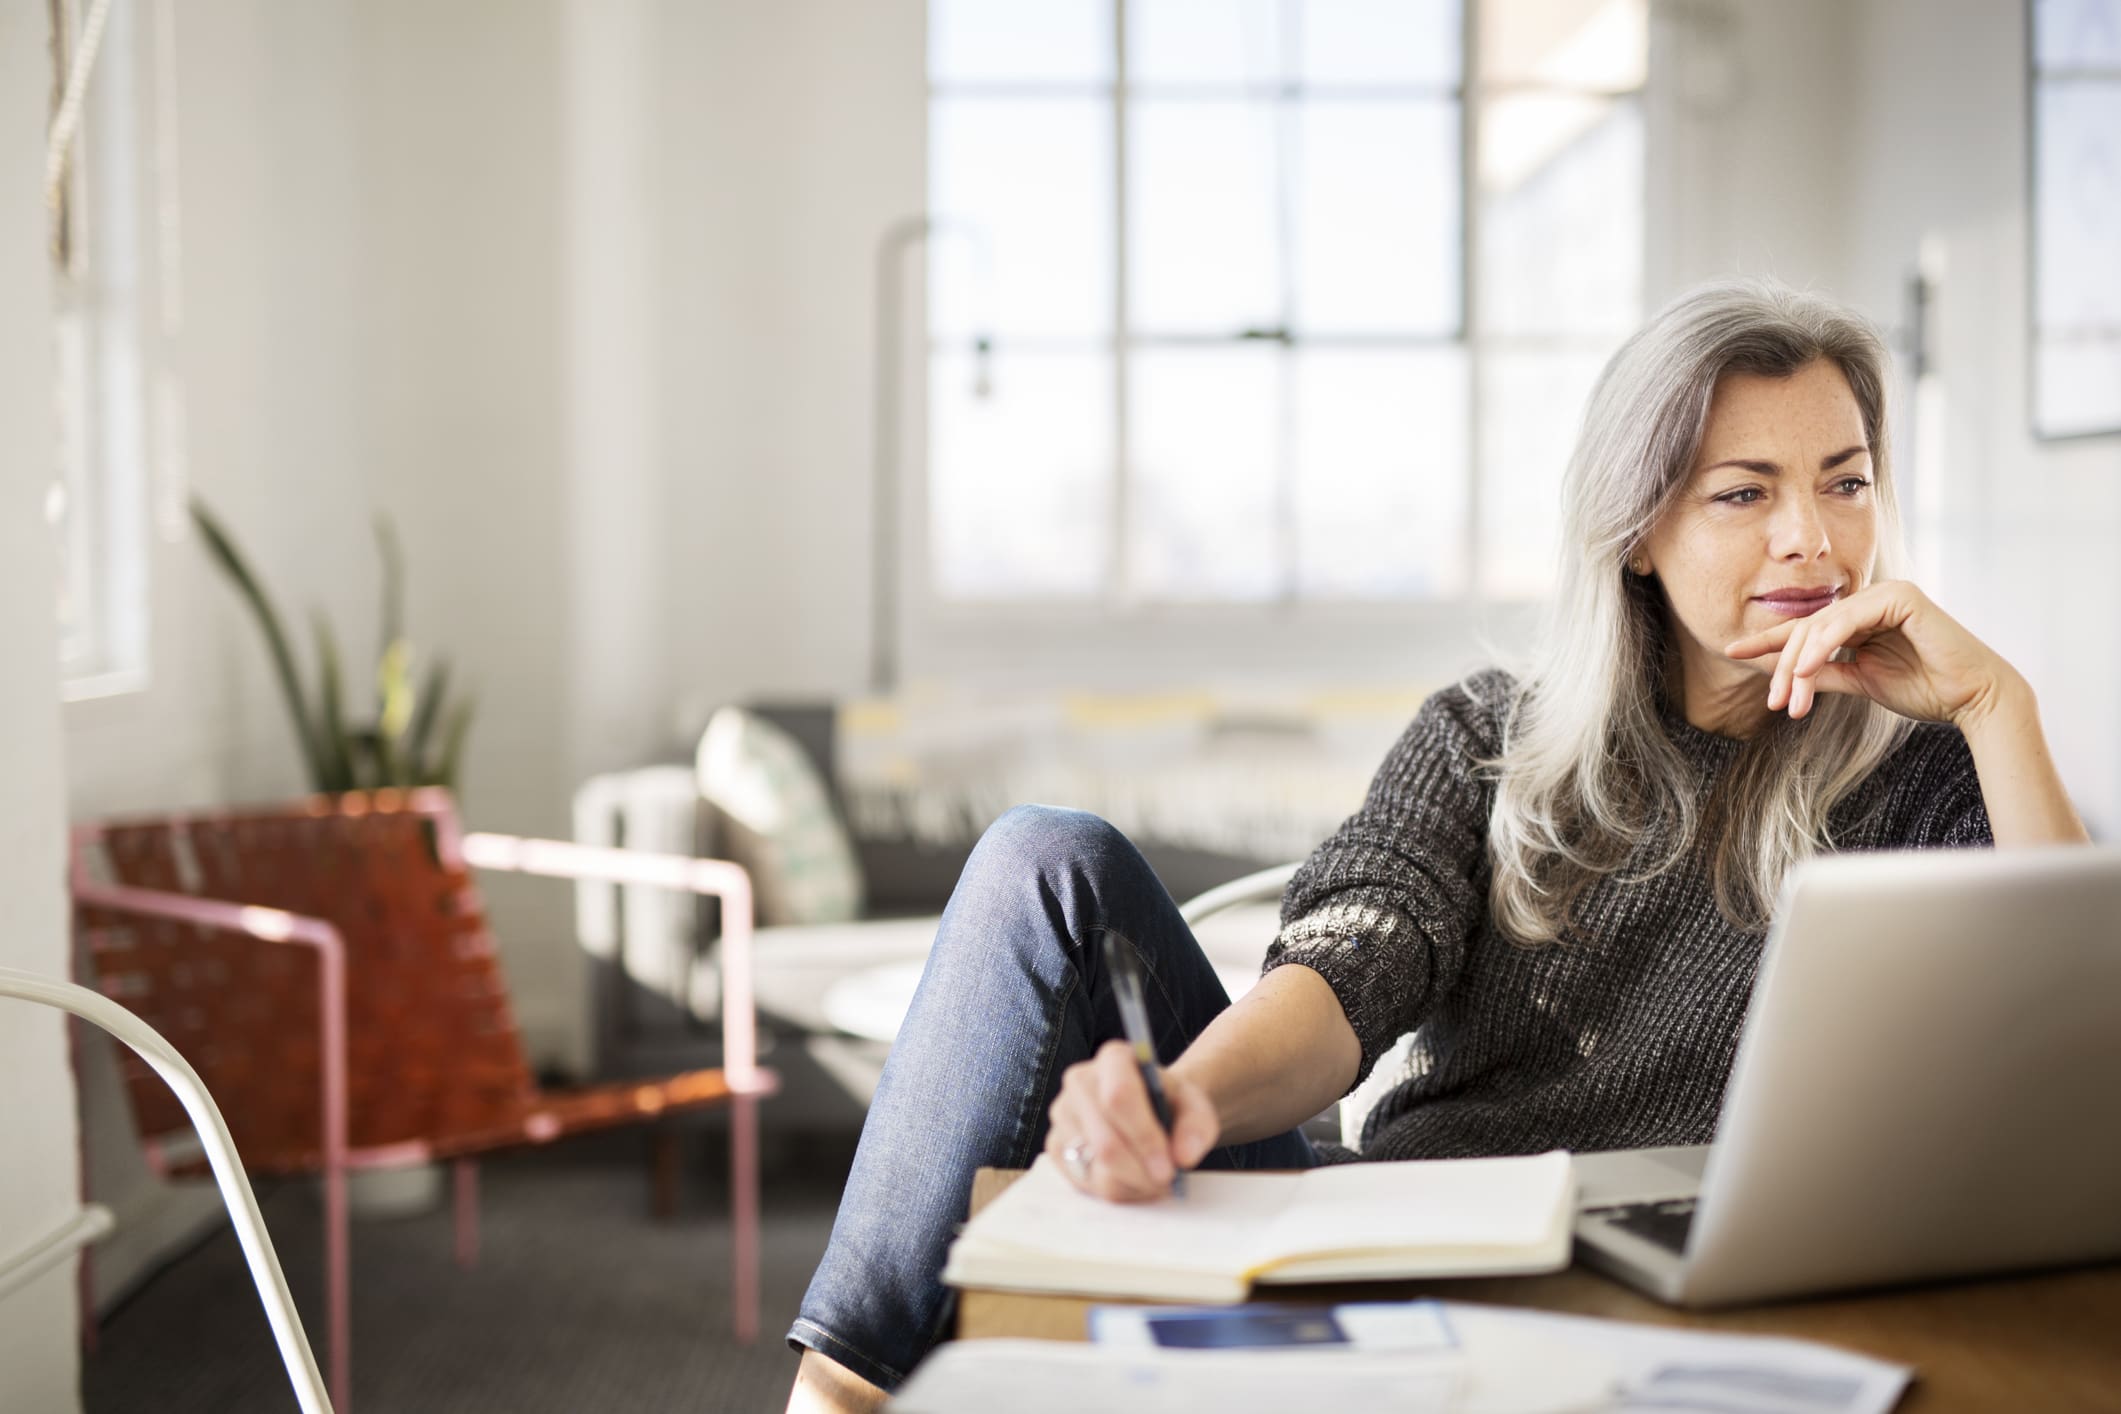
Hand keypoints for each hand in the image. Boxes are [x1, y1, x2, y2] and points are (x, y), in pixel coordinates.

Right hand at [1044, 1039, 1219, 1202]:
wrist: (1151, 1109)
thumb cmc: (1170, 1105)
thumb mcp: (1195, 1107)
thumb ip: (1197, 1127)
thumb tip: (1183, 1156)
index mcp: (1114, 1059)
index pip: (1119, 1097)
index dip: (1144, 1136)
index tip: (1169, 1166)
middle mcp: (1079, 1080)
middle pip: (1104, 1140)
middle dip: (1140, 1171)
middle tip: (1166, 1183)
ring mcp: (1062, 1114)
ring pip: (1095, 1167)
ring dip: (1131, 1183)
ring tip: (1153, 1179)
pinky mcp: (1055, 1145)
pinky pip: (1083, 1182)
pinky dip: (1115, 1190)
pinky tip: (1132, 1180)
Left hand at [1723, 580, 2018, 728]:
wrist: (1971, 698)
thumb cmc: (1924, 688)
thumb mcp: (1860, 681)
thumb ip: (1824, 673)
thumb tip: (1786, 676)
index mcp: (1862, 616)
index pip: (1806, 628)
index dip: (1767, 641)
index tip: (1731, 652)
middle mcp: (1871, 599)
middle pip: (1808, 628)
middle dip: (1782, 666)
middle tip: (1772, 702)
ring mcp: (1886, 593)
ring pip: (1821, 625)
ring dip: (1797, 663)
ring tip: (1785, 697)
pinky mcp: (1900, 597)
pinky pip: (1847, 620)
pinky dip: (1822, 645)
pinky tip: (1804, 669)